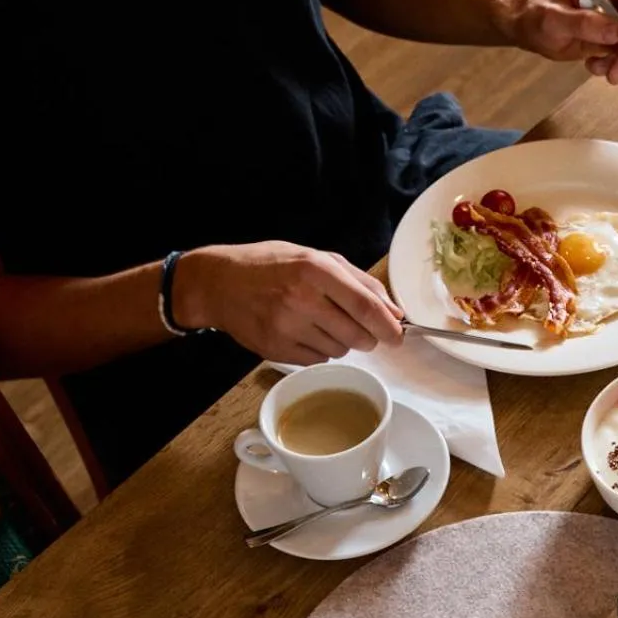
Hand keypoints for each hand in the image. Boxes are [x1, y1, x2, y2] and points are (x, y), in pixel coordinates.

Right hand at [175, 242, 402, 364]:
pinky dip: (320, 350)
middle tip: (361, 329)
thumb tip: (394, 312)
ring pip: (340, 350)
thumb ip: (359, 282)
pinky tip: (303, 332)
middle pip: (357, 335)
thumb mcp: (315, 258)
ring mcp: (286, 326)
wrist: (218, 283)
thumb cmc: (271, 266)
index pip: (364, 305)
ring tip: (319, 321)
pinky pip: (318, 360)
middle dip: (368, 337)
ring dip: (341, 341)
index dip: (387, 326)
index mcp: (314, 269)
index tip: (399, 336)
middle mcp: (300, 298)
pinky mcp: (276, 349)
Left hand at [506, 0, 617, 84]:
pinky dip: (615, 64)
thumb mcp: (554, 20)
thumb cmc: (537, 16)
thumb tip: (616, 33)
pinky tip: (593, 65)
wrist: (531, 29)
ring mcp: (617, 12)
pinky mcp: (615, 32)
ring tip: (597, 69)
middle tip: (615, 69)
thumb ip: (583, 24)